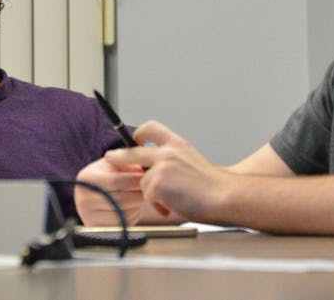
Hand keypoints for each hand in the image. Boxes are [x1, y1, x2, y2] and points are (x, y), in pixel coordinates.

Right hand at [74, 156, 145, 225]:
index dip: (134, 180)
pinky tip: (133, 207)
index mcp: (86, 179)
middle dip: (138, 194)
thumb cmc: (104, 175)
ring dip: (137, 206)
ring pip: (123, 214)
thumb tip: (139, 171)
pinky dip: (133, 216)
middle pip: (120, 200)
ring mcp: (88, 216)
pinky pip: (122, 225)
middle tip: (146, 189)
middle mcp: (84, 199)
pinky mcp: (97, 229)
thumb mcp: (111, 163)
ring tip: (139, 197)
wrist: (89, 193)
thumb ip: (125, 163)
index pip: (115, 181)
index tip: (145, 177)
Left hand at [105, 120, 232, 223]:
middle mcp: (168, 152)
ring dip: (153, 194)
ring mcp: (161, 167)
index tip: (134, 138)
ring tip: (171, 200)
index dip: (139, 133)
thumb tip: (158, 169)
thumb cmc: (214, 186)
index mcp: (178, 144)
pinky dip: (158, 205)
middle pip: (133, 150)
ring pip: (142, 181)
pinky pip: (148, 197)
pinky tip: (172, 206)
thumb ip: (173, 160)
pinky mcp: (157, 183)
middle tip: (109, 157)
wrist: (224, 196)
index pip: (152, 128)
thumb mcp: (192, 161)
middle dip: (118, 156)